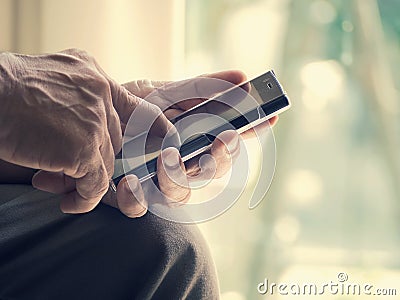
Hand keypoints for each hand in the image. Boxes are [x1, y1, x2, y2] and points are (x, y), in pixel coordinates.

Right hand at [0, 49, 171, 212]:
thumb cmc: (8, 90)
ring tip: (57, 185)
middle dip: (94, 158)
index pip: (137, 105)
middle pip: (114, 141)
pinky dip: (84, 198)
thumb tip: (85, 122)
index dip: (155, 126)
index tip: (168, 141)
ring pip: (104, 163)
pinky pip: (96, 184)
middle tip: (67, 167)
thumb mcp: (52, 81)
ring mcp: (95, 122)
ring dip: (81, 179)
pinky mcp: (84, 148)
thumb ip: (78, 97)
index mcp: (94, 78)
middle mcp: (101, 96)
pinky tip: (69, 201)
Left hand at [101, 71, 277, 217]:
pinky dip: (137, 198)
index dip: (248, 130)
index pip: (226, 139)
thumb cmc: (125, 108)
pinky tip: (130, 182)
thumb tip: (242, 76)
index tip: (269, 117)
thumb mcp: (160, 93)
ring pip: (181, 194)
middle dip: (220, 157)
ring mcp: (154, 183)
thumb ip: (198, 89)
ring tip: (168, 158)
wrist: (81, 120)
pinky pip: (140, 207)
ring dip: (178, 177)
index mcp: (188, 139)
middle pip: (212, 171)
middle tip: (223, 139)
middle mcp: (177, 164)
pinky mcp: (129, 197)